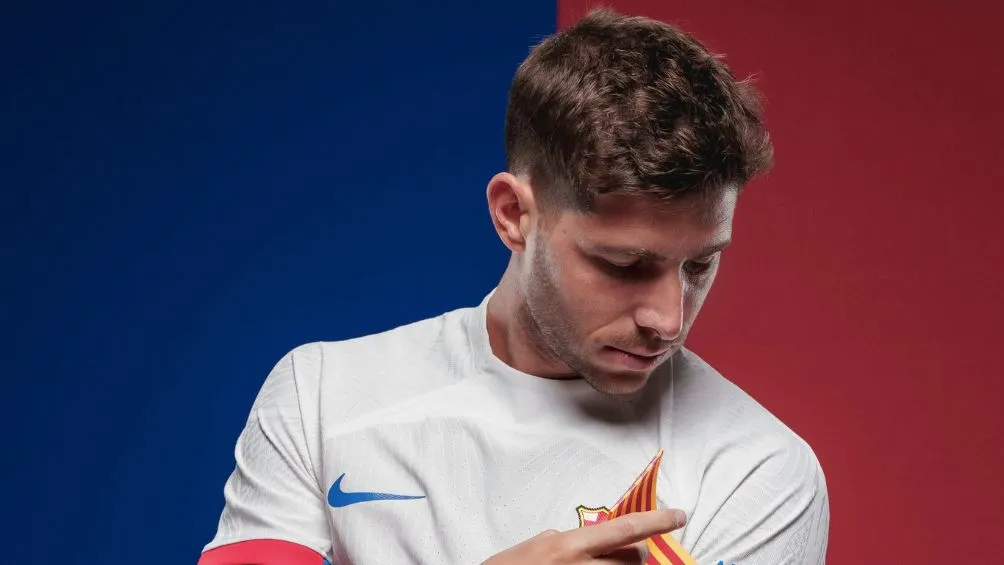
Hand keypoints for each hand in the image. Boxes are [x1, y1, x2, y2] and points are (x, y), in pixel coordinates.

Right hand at [482, 509, 686, 563]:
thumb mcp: (534, 546)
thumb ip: (563, 539)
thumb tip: (582, 537)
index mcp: (570, 546)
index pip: (627, 530)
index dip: (658, 522)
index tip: (680, 515)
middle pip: (636, 558)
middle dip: (636, 552)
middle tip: (626, 550)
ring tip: (601, 560)